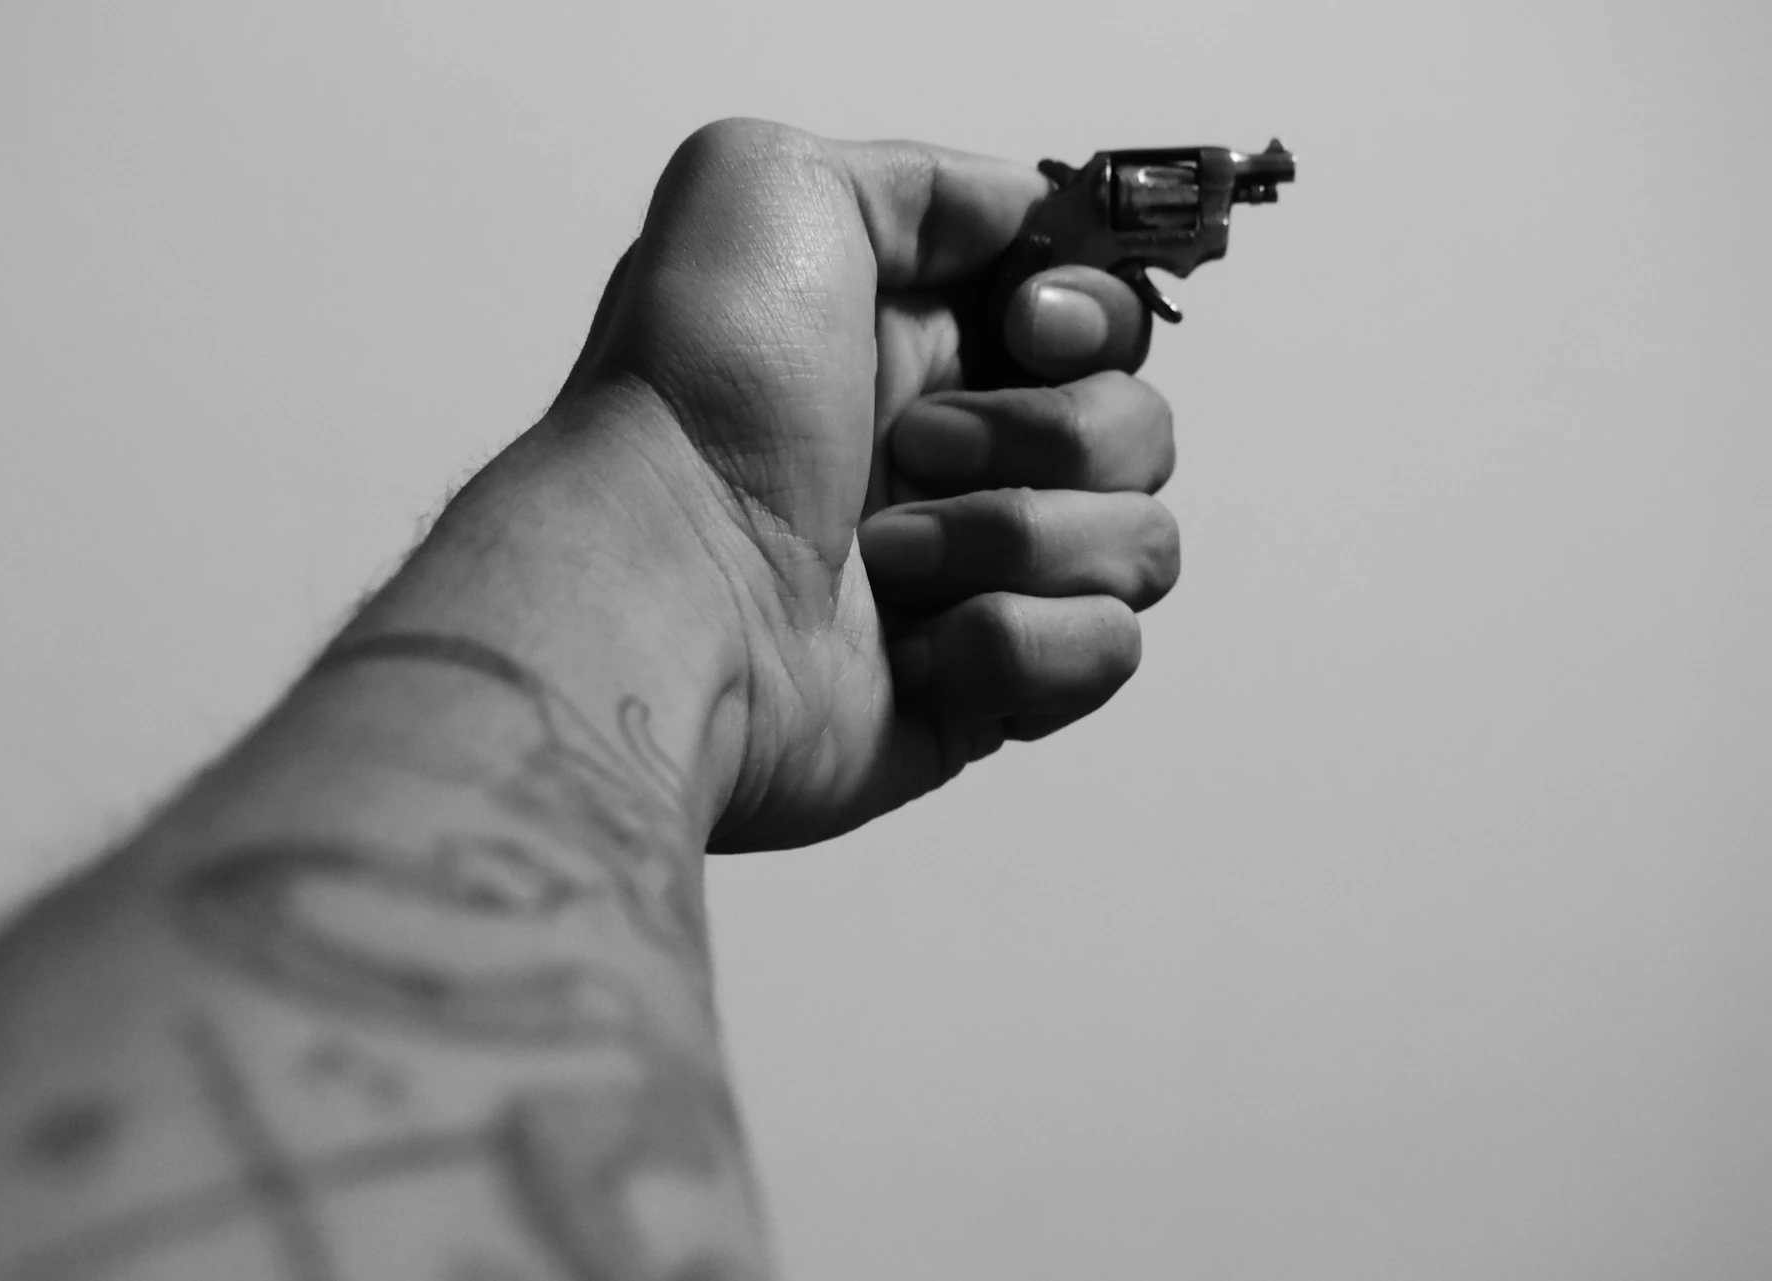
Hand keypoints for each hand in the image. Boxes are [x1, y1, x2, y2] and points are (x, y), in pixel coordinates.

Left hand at [551, 119, 1177, 849]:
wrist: (659, 597)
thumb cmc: (692, 405)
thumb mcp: (768, 184)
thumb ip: (925, 185)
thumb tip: (1030, 226)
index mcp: (915, 347)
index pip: (1100, 321)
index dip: (1093, 320)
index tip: (1028, 329)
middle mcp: (954, 461)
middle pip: (1137, 428)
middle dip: (1049, 437)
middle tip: (913, 452)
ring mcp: (975, 581)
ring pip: (1139, 544)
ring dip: (1018, 541)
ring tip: (887, 560)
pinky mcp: (985, 691)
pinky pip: (1103, 652)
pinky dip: (1016, 644)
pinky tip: (914, 648)